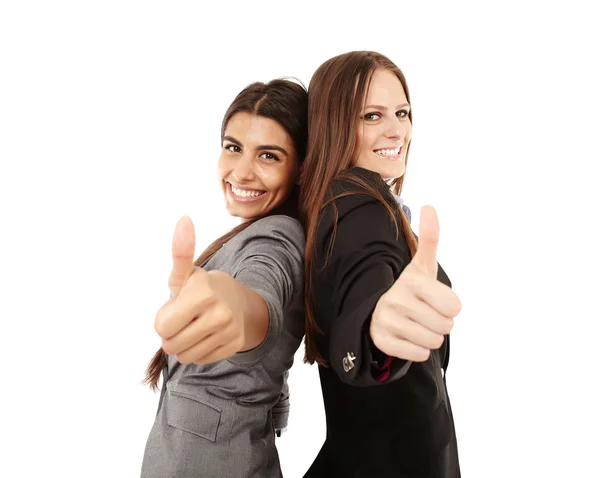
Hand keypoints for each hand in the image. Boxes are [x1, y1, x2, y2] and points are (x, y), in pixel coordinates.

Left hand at [154, 216, 244, 363]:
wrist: (240, 302)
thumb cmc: (202, 289)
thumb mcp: (187, 274)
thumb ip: (180, 252)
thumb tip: (184, 219)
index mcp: (201, 292)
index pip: (161, 326)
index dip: (164, 319)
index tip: (177, 307)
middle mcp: (218, 312)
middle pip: (170, 344)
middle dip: (171, 335)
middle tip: (185, 319)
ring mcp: (229, 330)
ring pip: (184, 356)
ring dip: (184, 345)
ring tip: (195, 328)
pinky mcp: (235, 344)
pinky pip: (200, 360)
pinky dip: (199, 352)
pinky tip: (208, 336)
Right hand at [370, 206, 461, 361]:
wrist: (379, 312)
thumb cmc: (411, 289)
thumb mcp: (422, 266)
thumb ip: (429, 238)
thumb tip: (429, 205)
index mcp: (412, 281)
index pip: (455, 306)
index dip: (450, 306)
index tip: (435, 299)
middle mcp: (396, 300)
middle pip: (446, 326)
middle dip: (441, 323)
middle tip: (425, 313)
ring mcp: (387, 321)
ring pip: (433, 342)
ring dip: (430, 337)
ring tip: (416, 324)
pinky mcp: (382, 341)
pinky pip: (419, 355)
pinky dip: (418, 350)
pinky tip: (407, 337)